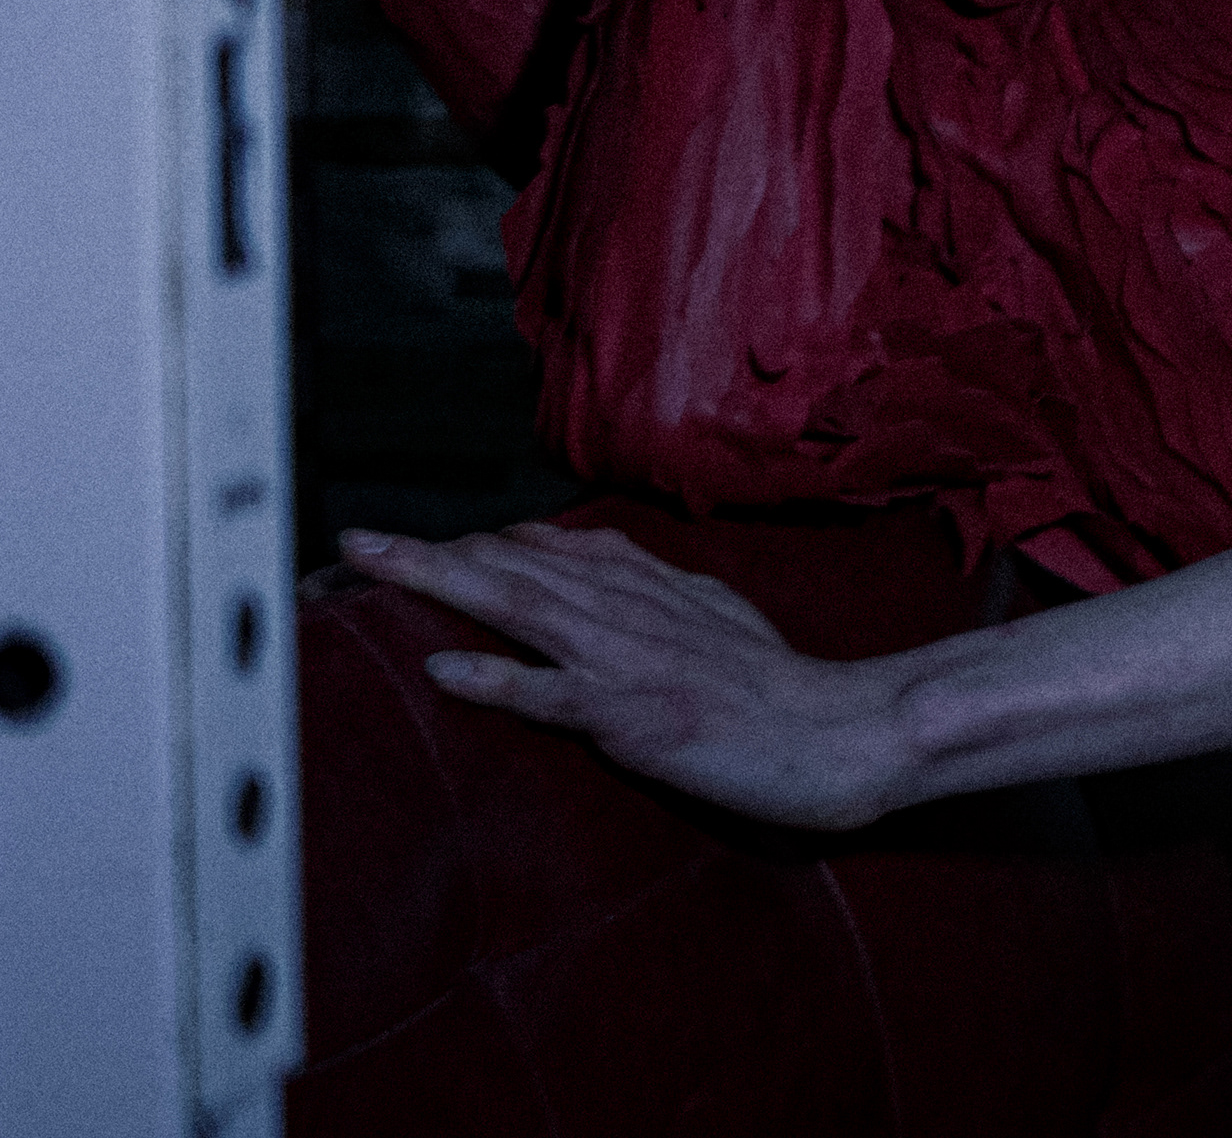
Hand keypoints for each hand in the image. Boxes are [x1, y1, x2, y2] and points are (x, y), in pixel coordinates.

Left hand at [339, 523, 908, 831]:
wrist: (837, 732)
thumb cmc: (779, 687)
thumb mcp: (714, 614)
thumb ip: (651, 590)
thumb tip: (593, 563)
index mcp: (647, 588)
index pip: (541, 549)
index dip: (468, 544)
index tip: (403, 544)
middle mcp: (629, 610)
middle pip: (511, 566)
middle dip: (425, 552)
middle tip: (350, 542)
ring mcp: (629, 659)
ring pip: (519, 606)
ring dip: (439, 583)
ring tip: (371, 568)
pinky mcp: (636, 715)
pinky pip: (554, 694)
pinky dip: (497, 678)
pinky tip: (444, 668)